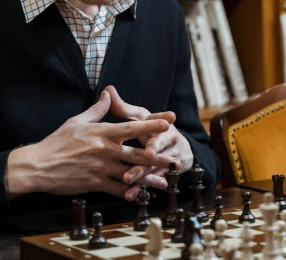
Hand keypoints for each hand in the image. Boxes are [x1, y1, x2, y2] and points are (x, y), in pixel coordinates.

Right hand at [5, 90, 175, 198]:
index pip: (132, 126)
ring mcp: (101, 168)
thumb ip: (97, 109)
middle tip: (175, 158)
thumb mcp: (77, 121)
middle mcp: (104, 150)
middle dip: (158, 156)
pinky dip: (130, 193)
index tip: (169, 121)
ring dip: (149, 179)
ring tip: (165, 182)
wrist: (39, 166)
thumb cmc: (57, 142)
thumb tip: (109, 93)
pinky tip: (141, 195)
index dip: (152, 124)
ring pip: (131, 174)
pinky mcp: (95, 183)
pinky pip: (117, 189)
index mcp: (102, 132)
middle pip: (137, 153)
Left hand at [105, 86, 194, 201]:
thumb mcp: (141, 116)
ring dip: (142, 176)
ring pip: (153, 168)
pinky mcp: (160, 174)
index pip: (158, 126)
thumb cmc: (154, 128)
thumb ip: (123, 107)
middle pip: (156, 149)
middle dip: (150, 157)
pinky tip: (130, 195)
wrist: (177, 148)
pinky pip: (149, 182)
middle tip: (145, 159)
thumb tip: (107, 90)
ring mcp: (164, 159)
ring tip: (129, 183)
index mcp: (159, 126)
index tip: (153, 141)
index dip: (156, 130)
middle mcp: (166, 142)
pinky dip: (140, 189)